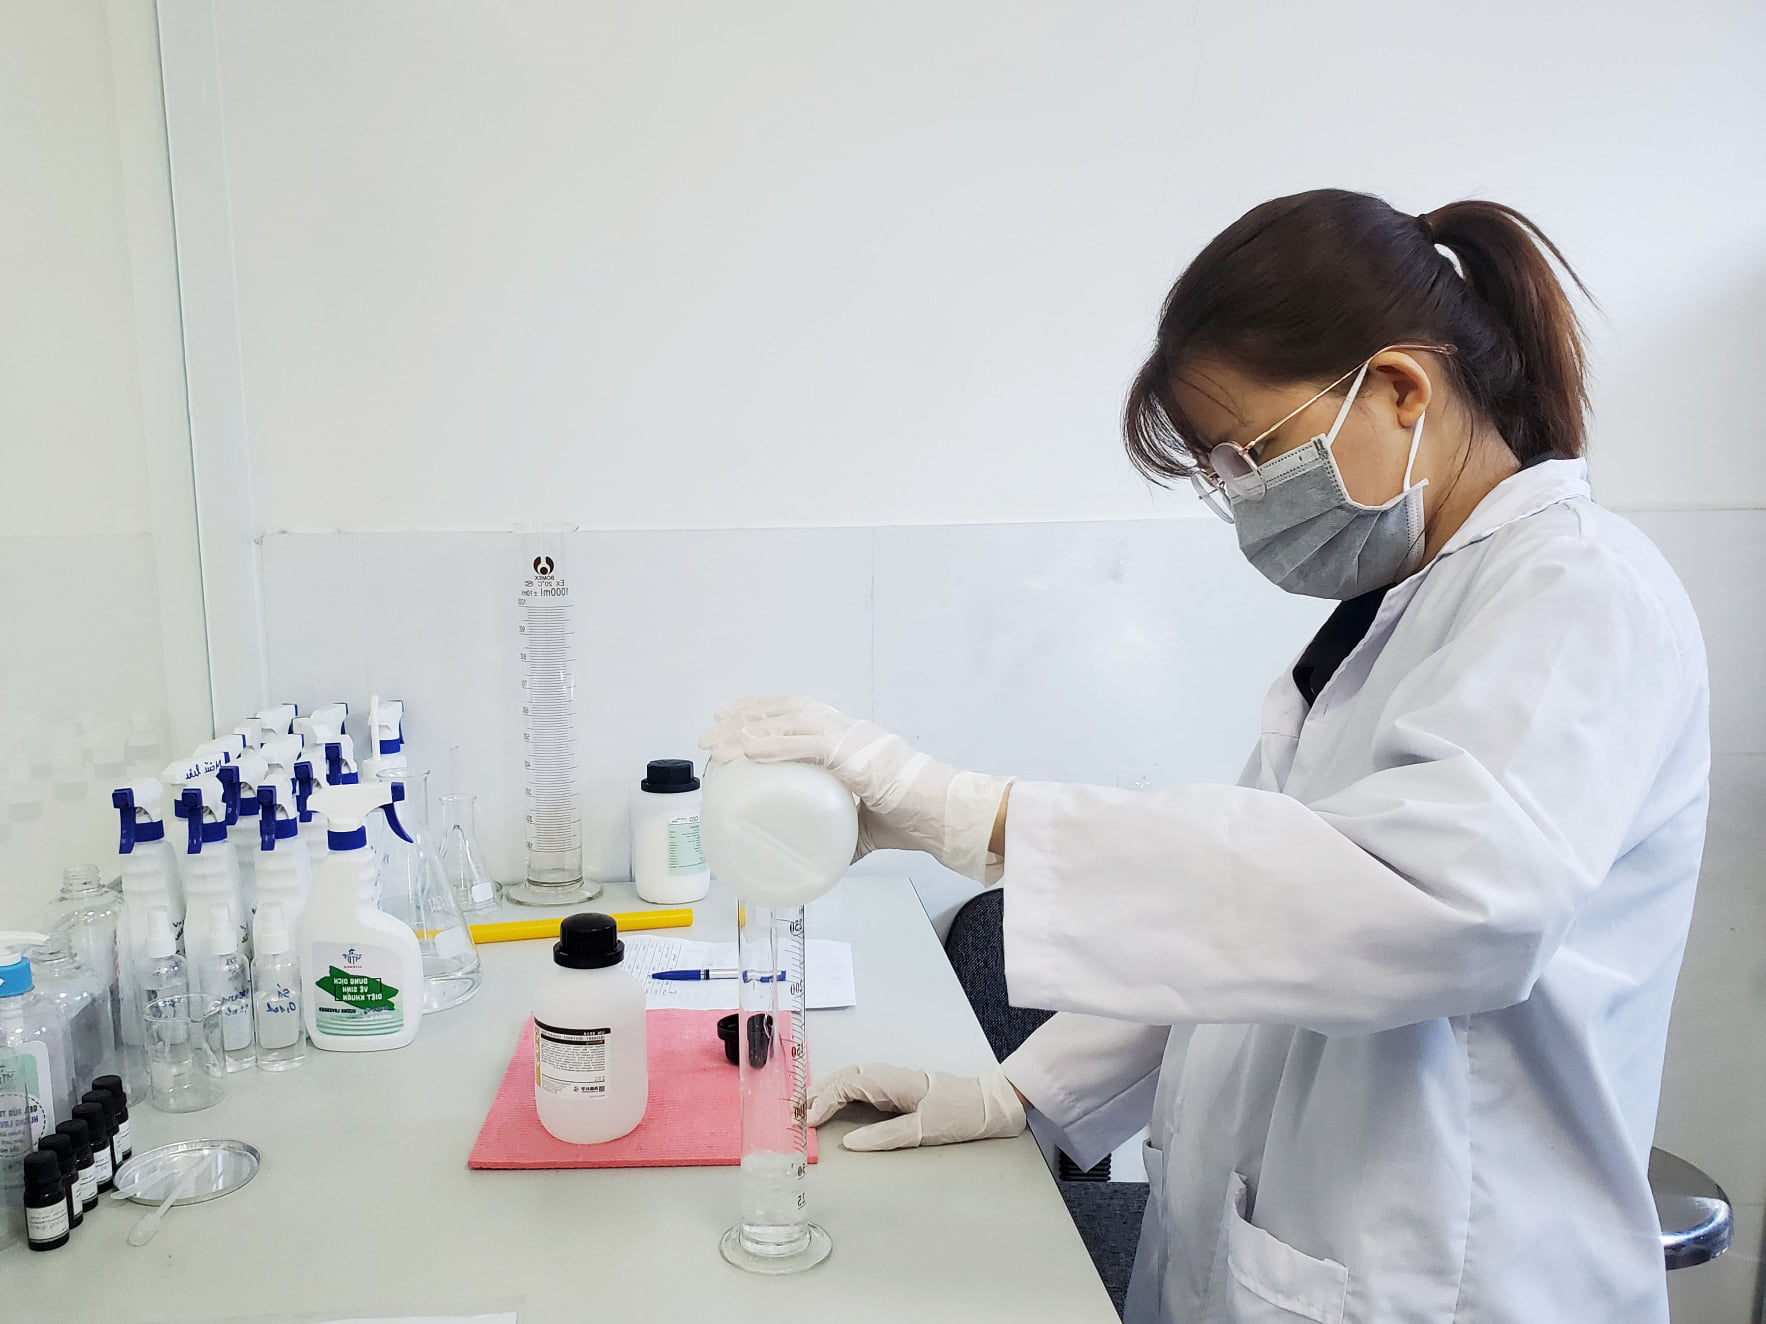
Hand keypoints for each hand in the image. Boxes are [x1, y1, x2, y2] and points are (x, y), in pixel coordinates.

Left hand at [699, 695, 1010, 882]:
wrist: (947, 820)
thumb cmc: (915, 820)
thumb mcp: (868, 827)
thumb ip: (842, 837)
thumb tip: (820, 864)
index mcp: (851, 739)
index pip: (797, 711)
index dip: (760, 709)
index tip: (728, 719)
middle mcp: (850, 730)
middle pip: (786, 708)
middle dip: (743, 716)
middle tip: (710, 734)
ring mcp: (855, 739)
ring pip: (791, 720)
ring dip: (749, 728)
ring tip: (718, 743)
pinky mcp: (860, 757)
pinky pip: (809, 745)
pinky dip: (776, 745)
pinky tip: (749, 750)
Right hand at [806, 1062, 1027, 1151]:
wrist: (986, 1104)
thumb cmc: (957, 1115)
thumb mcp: (922, 1131)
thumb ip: (884, 1136)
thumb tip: (849, 1143)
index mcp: (892, 1081)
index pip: (848, 1084)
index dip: (824, 1101)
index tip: (808, 1121)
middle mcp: (888, 1075)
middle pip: (843, 1076)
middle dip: (816, 1092)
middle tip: (793, 1113)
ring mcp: (890, 1079)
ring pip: (849, 1077)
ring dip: (825, 1090)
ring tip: (804, 1108)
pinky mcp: (894, 1088)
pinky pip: (859, 1084)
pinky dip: (839, 1092)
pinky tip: (830, 1104)